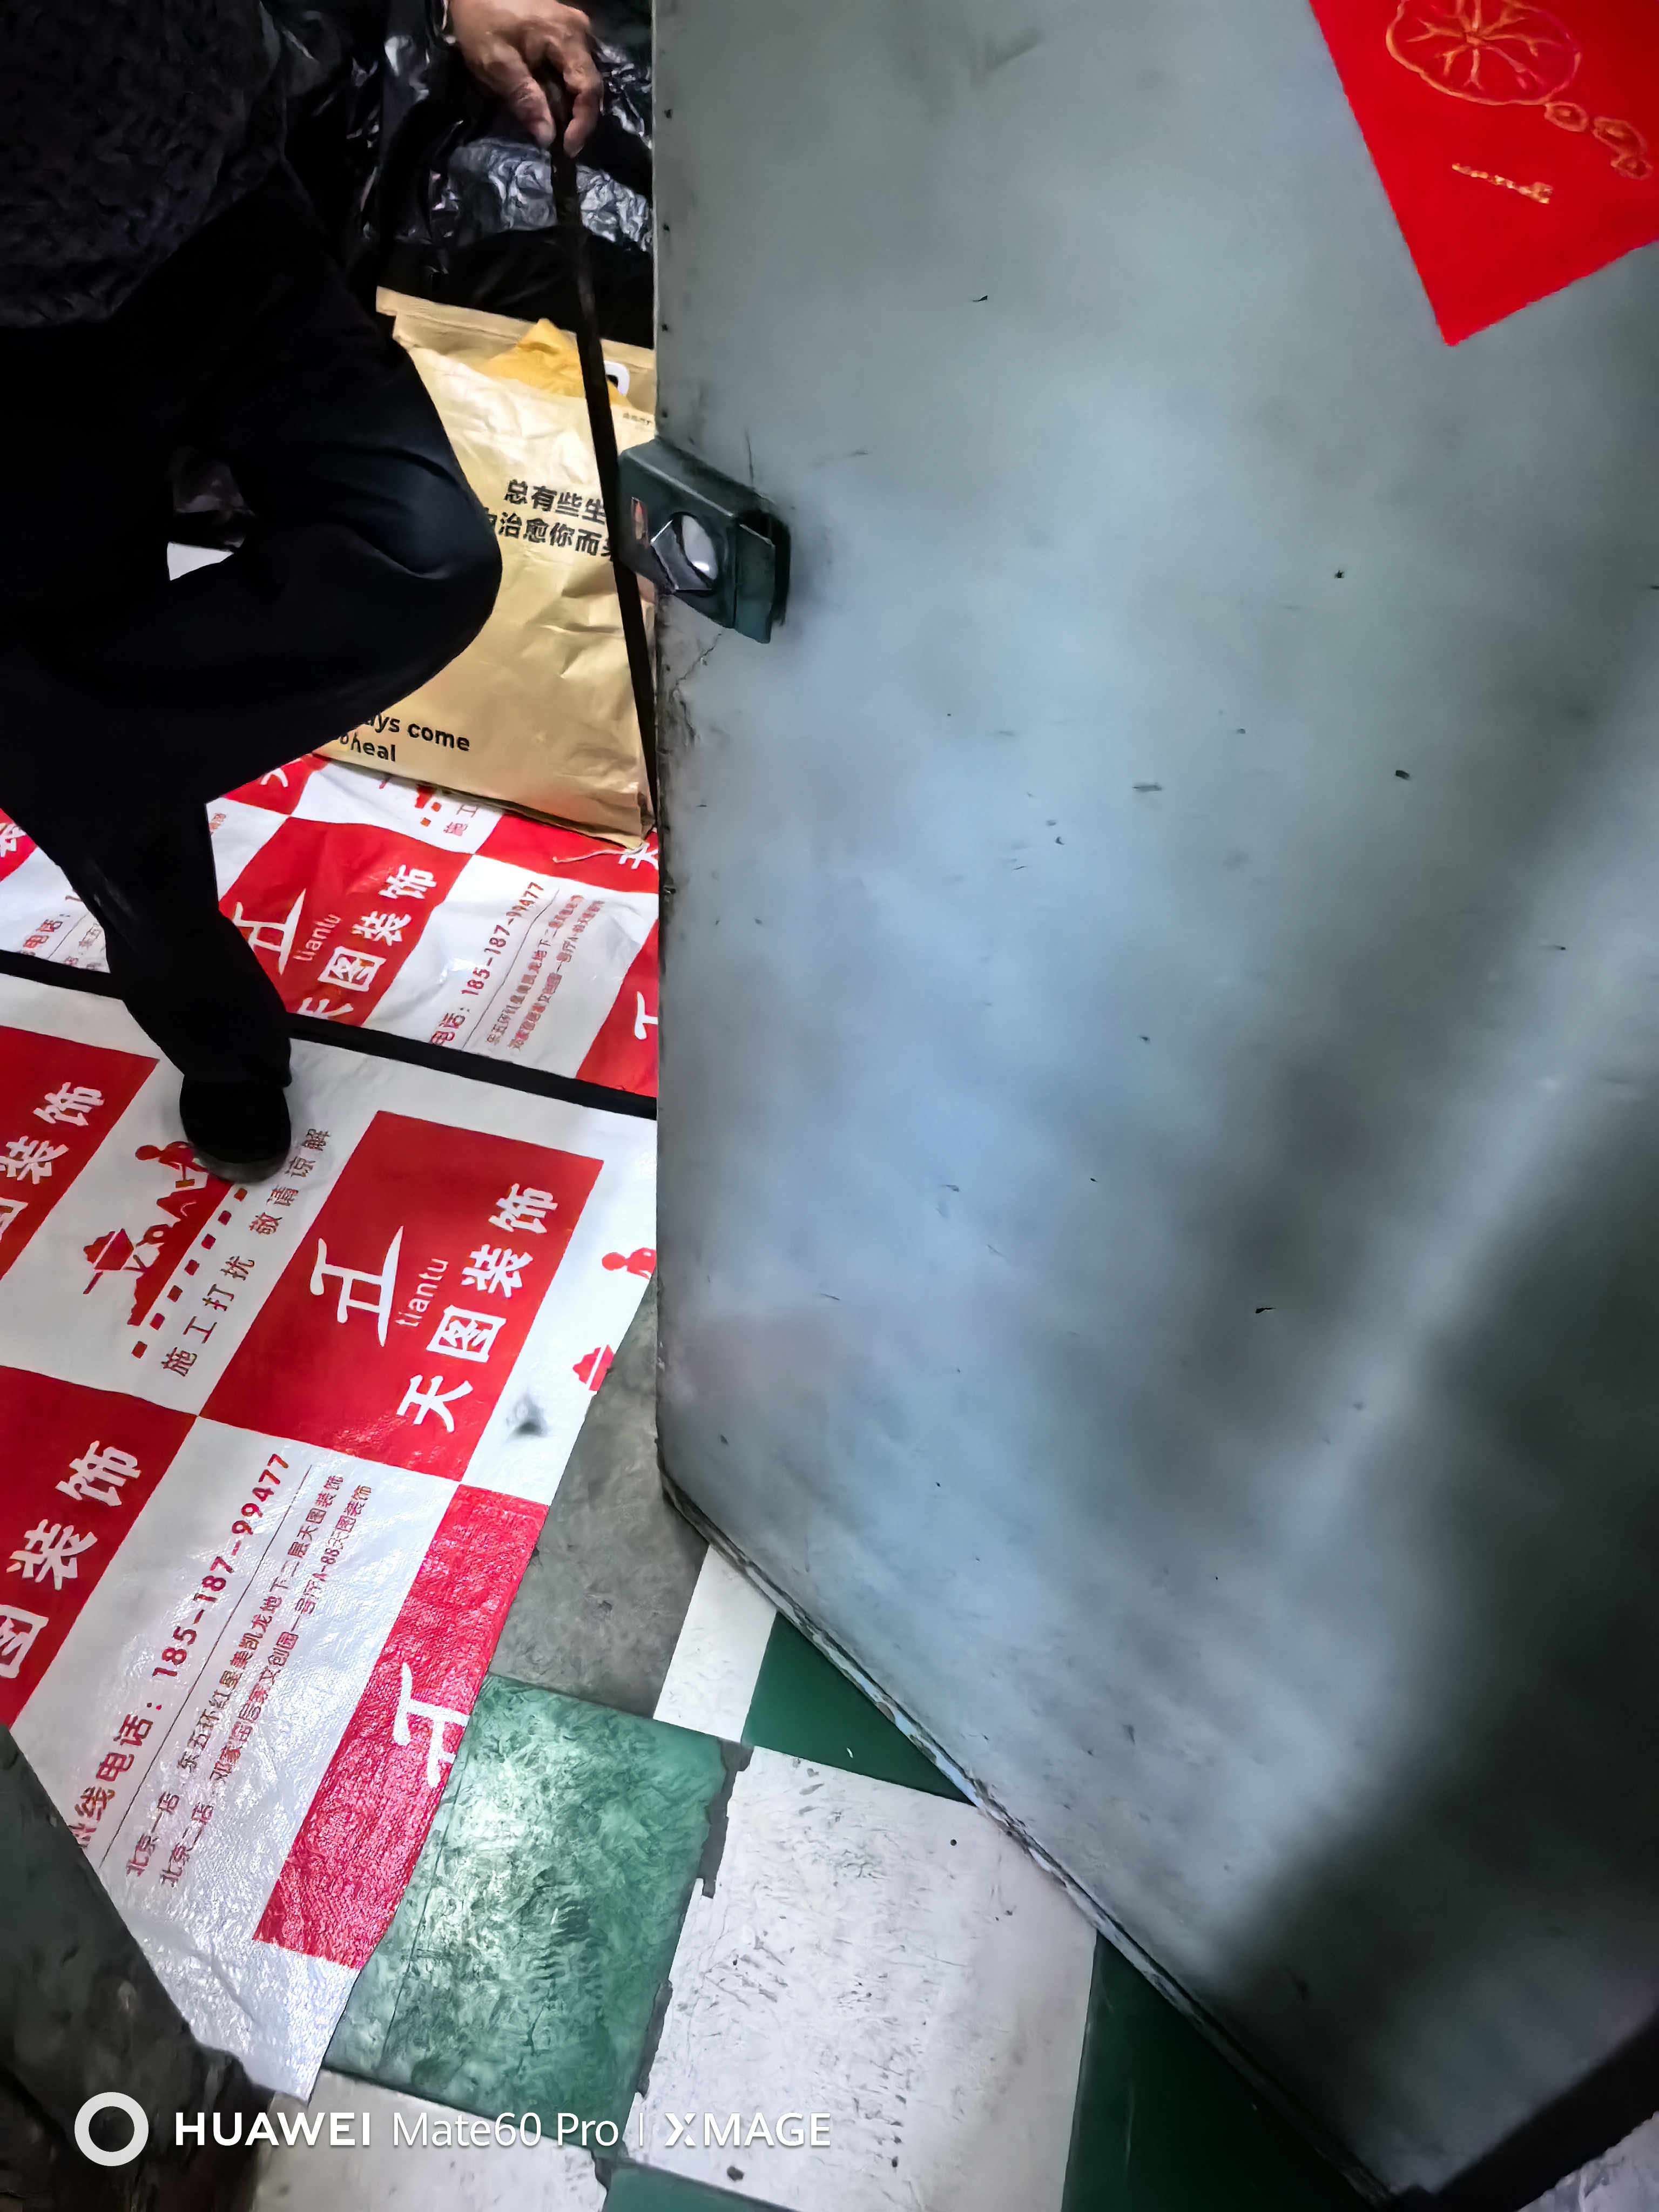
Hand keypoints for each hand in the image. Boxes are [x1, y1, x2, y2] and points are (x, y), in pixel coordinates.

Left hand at [448, 0, 601, 153]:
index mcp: (568, 37)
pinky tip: (549, 102)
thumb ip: (525, 99)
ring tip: (554, 128)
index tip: (567, 151)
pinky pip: (572, 66)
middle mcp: (580, 31)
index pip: (589, 89)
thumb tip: (547, 137)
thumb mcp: (496, 63)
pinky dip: (563, 89)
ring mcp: (574, 28)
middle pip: (589, 84)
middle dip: (577, 119)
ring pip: (582, 77)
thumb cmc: (481, 18)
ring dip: (570, 105)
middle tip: (559, 144)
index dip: (582, 125)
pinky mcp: (564, 29)